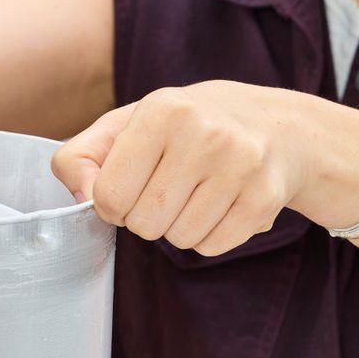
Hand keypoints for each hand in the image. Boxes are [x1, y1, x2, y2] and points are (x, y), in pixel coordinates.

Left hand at [51, 81, 306, 256]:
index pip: (108, 195)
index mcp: (163, 111)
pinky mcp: (264, 199)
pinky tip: (220, 205)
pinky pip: (211, 247)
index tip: (128, 188)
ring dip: (177, 228)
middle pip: (143, 224)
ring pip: (178, 240)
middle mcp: (206, 134)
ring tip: (195, 194)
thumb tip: (82, 199)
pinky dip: (208, 236)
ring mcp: (241, 167)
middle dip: (145, 217)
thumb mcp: (128, 124)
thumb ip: (83, 158)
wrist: (276, 127)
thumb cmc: (187, 129)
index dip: (111, 203)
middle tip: (166, 190)